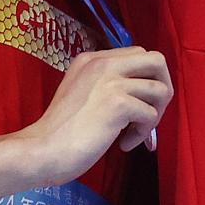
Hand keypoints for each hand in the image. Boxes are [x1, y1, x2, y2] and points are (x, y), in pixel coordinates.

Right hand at [11, 46, 171, 185]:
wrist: (42, 150)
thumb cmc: (62, 131)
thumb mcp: (83, 93)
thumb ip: (108, 84)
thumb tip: (145, 93)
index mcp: (93, 59)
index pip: (138, 55)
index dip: (146, 81)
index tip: (136, 106)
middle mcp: (102, 62)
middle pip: (157, 60)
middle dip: (162, 89)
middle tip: (149, 115)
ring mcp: (110, 80)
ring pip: (160, 89)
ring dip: (154, 116)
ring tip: (133, 134)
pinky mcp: (117, 103)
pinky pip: (151, 114)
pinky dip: (142, 134)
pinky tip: (122, 145)